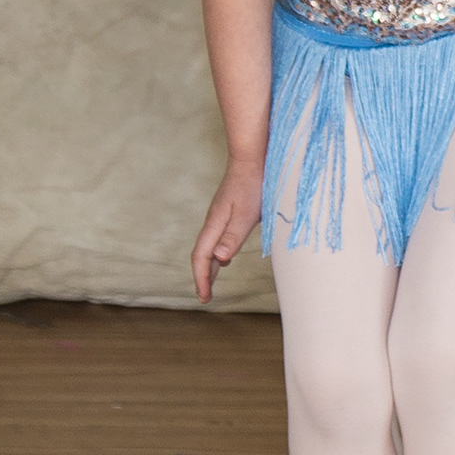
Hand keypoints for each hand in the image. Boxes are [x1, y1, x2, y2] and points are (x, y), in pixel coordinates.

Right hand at [189, 160, 265, 301]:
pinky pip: (217, 237)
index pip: (202, 257)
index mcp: (215, 224)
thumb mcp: (247, 214)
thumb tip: (219, 259)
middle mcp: (213, 221)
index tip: (204, 297)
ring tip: (212, 281)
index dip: (202, 278)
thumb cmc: (252, 185)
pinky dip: (218, 253)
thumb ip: (233, 237)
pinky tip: (226, 256)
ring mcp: (219, 215)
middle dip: (202, 276)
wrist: (252, 157)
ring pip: (209, 245)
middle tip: (205, 296)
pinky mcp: (227, 210)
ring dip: (210, 265)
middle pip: (202, 254)